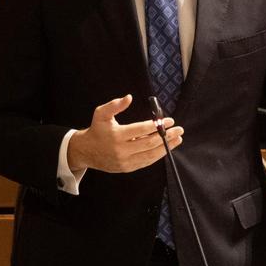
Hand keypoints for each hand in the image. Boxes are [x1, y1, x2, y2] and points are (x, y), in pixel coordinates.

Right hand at [66, 94, 183, 172]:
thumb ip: (115, 105)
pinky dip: (158, 155)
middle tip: (179, 129)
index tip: (169, 120)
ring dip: (166, 147)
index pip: (141, 130)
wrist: (86, 151)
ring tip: (177, 139)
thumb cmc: (97, 129)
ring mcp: (125, 161)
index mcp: (117, 135)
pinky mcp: (127, 168)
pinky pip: (146, 162)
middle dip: (167, 136)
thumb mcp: (101, 114)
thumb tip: (129, 97)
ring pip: (150, 155)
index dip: (157, 125)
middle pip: (149, 143)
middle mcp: (121, 150)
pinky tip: (166, 147)